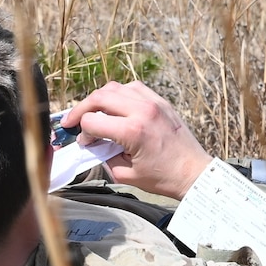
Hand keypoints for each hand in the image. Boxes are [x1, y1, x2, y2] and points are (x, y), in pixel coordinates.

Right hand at [61, 81, 212, 198]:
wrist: (193, 172)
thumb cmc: (162, 177)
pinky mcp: (160, 101)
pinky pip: (133, 87)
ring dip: (99, 98)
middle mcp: (142, 110)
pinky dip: (119, 94)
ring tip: (92, 112)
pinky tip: (114, 106)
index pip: (93, 121)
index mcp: (132, 131)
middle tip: (72, 121)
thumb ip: (104, 156)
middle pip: (99, 97)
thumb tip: (92, 143)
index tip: (84, 142)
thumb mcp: (125, 174)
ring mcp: (152, 102)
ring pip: (115, 87)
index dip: (82, 133)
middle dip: (81, 109)